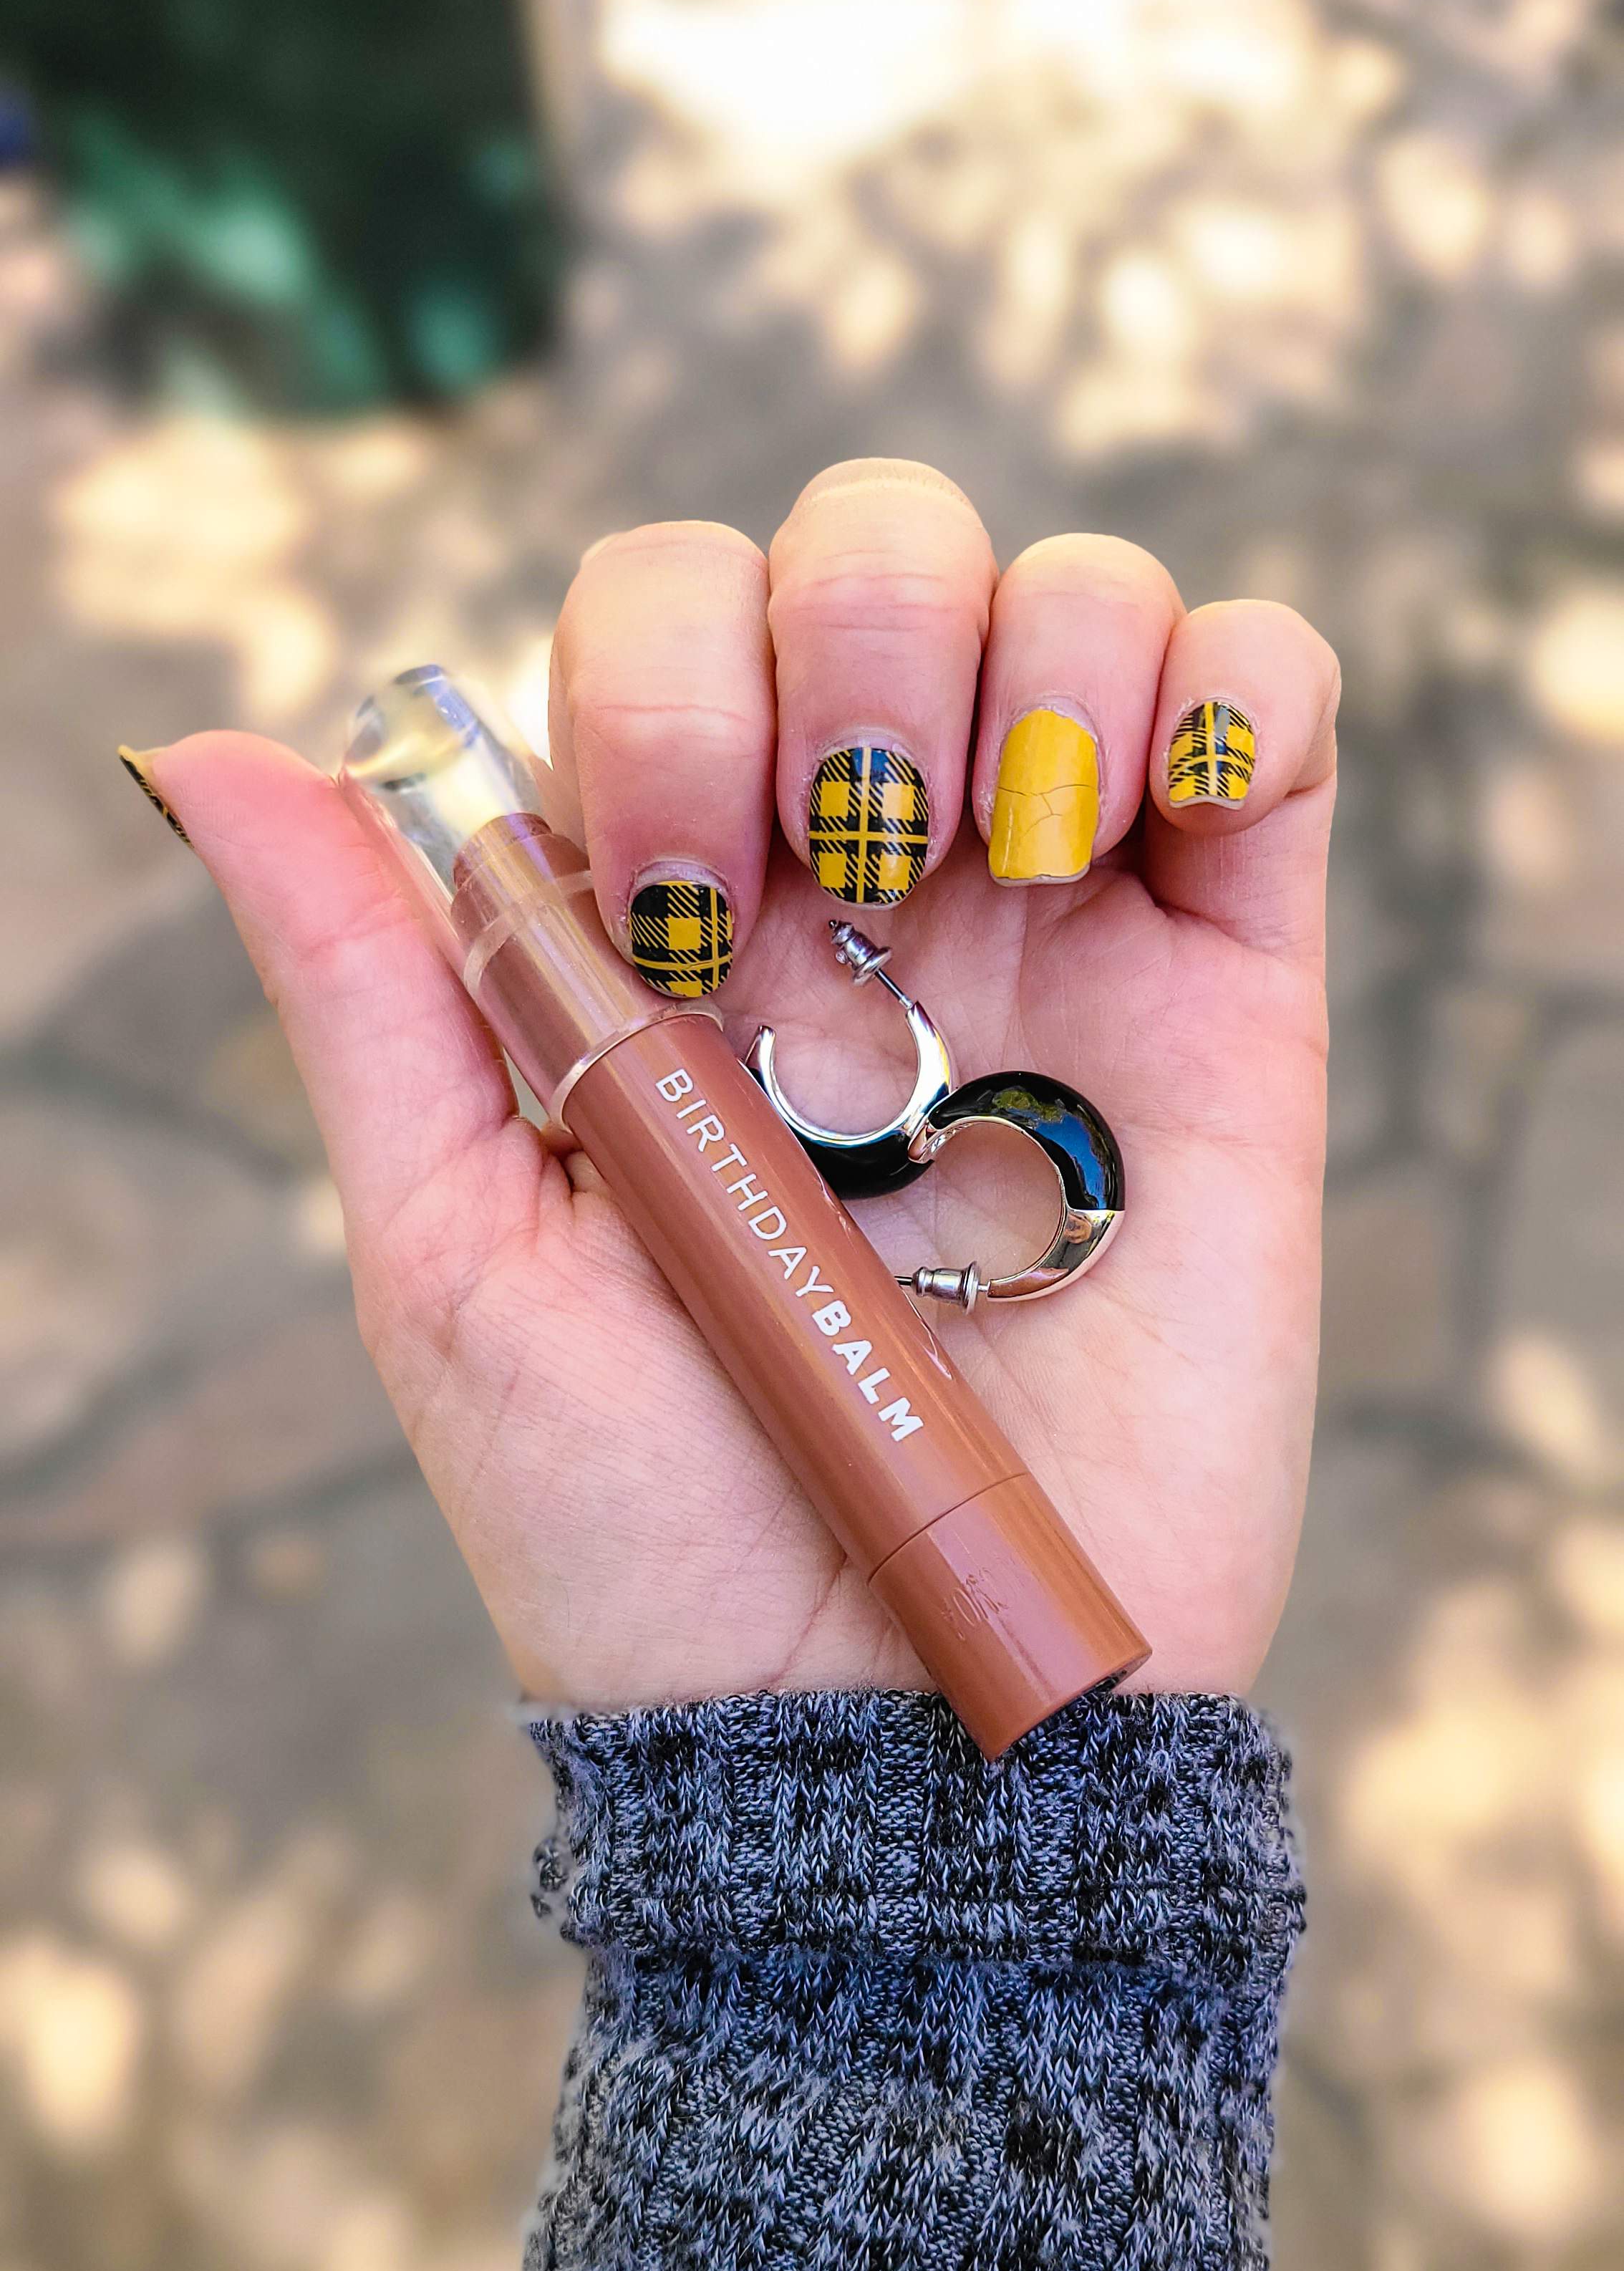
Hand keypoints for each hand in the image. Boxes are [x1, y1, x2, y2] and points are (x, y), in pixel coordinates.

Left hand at [140, 460, 1333, 1708]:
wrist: (888, 1723)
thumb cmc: (650, 1526)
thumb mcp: (463, 1258)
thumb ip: (371, 994)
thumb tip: (224, 755)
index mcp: (676, 930)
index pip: (666, 614)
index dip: (667, 680)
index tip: (686, 918)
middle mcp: (864, 898)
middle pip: (873, 547)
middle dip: (853, 637)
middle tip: (846, 866)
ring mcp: (1056, 932)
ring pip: (1077, 594)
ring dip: (1038, 648)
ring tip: (1012, 861)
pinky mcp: (1228, 992)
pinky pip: (1273, 710)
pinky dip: (1233, 684)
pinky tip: (1154, 813)